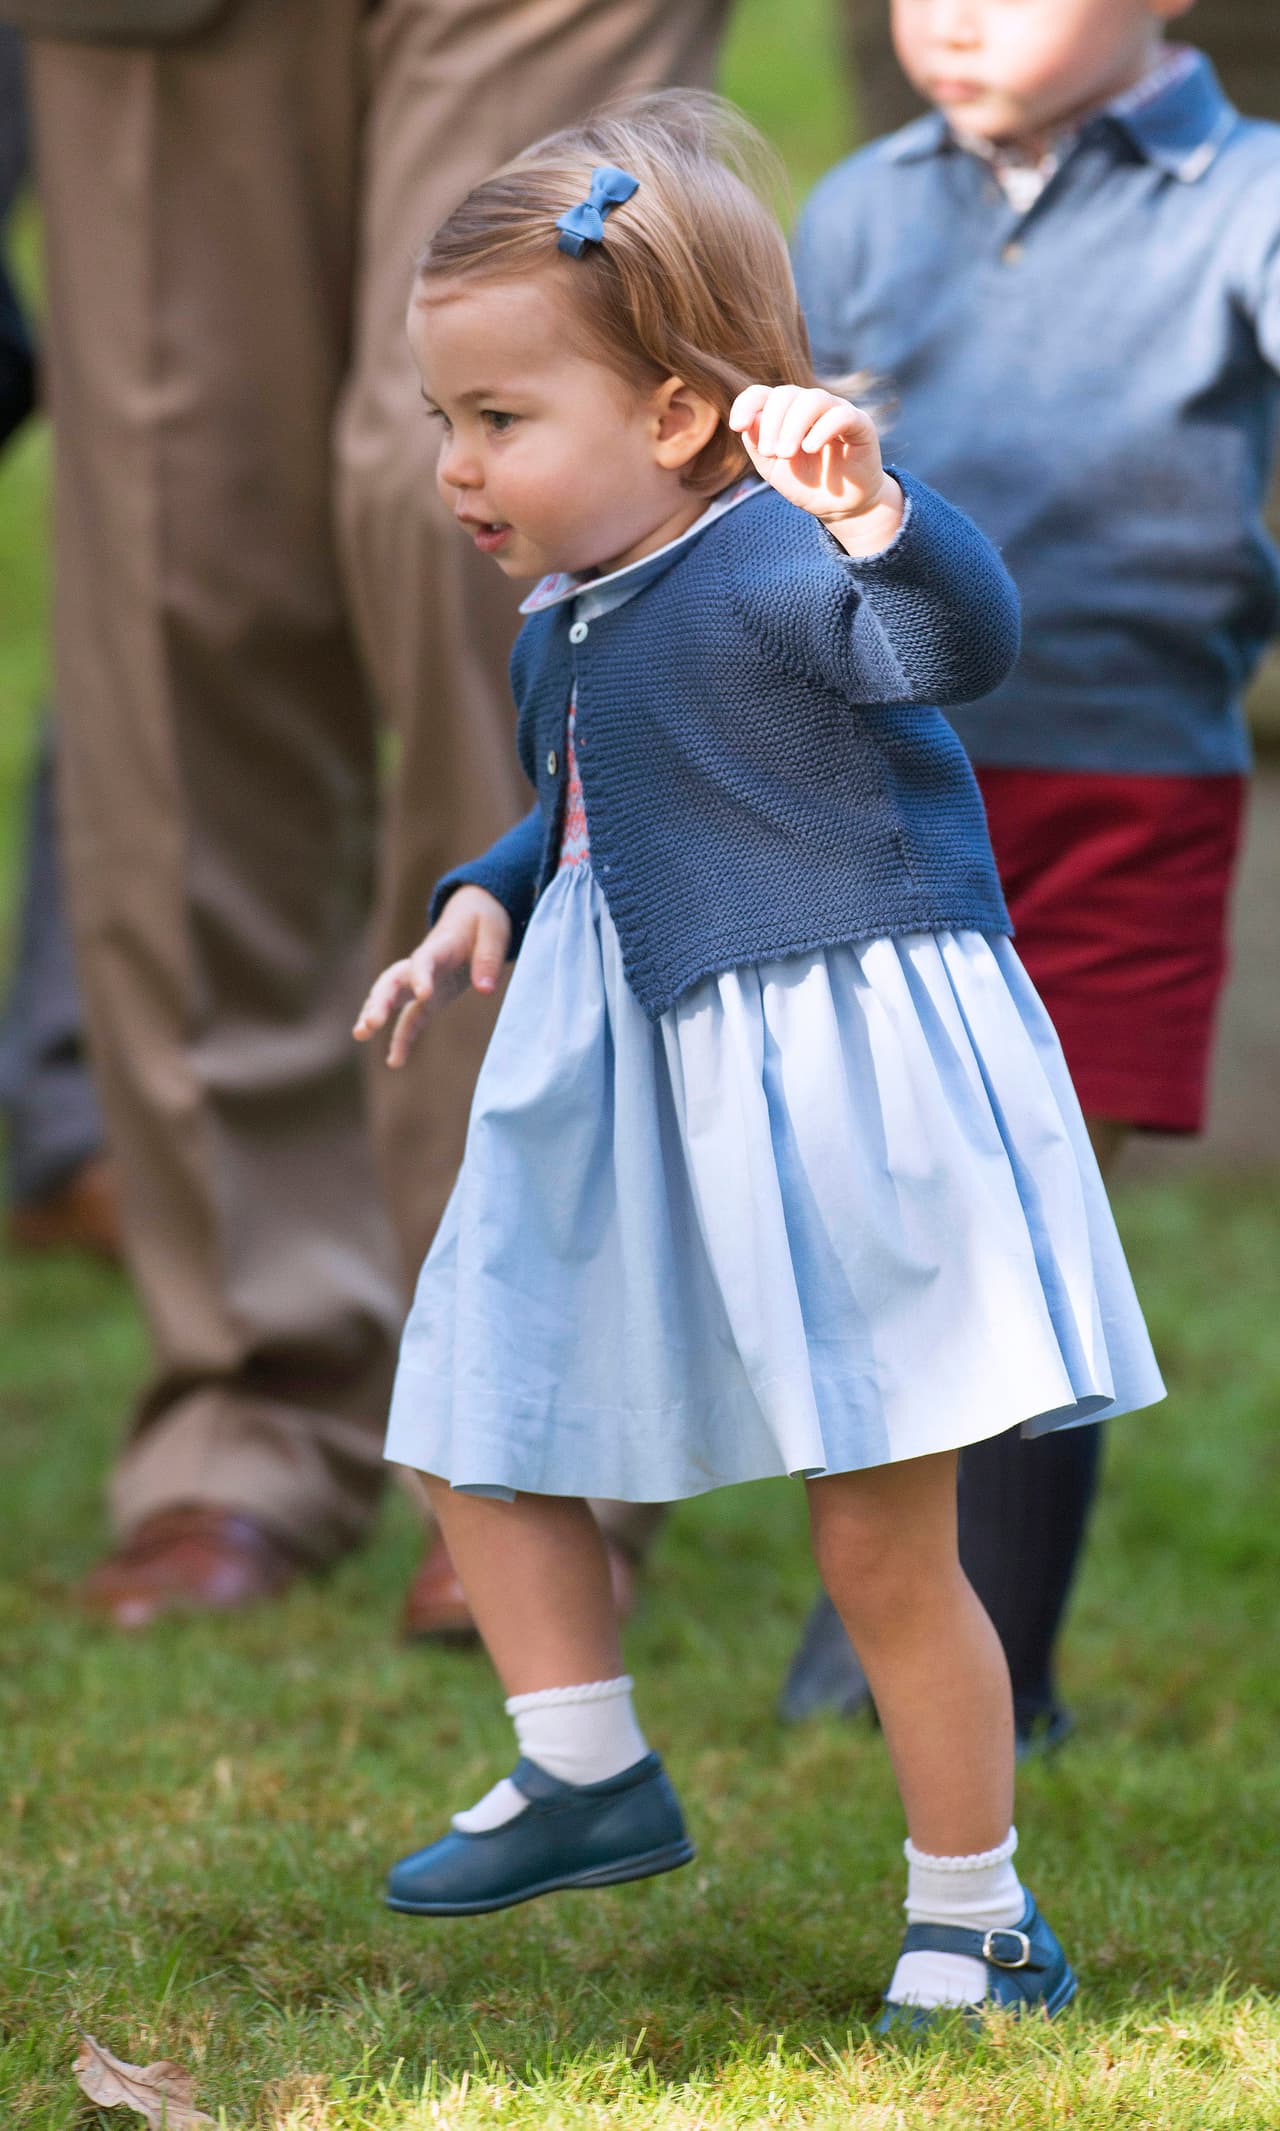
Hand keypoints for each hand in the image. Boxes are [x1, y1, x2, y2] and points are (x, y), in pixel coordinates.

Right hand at [353, 886, 511, 1066]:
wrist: (471, 916)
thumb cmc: (483, 921)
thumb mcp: (495, 931)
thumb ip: (489, 958)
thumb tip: (484, 989)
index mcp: (440, 946)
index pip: (424, 960)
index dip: (421, 976)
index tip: (423, 994)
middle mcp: (422, 965)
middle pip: (393, 980)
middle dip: (380, 1001)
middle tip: (371, 1023)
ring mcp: (420, 982)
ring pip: (390, 998)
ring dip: (374, 1014)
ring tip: (360, 1034)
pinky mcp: (427, 998)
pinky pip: (410, 1020)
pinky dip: (401, 1039)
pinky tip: (395, 1062)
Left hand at [729, 384, 902, 553]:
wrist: (841, 506)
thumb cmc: (806, 484)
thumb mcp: (773, 468)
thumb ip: (758, 443)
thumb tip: (748, 420)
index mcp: (785, 412)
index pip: (762, 394)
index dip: (746, 404)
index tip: (737, 426)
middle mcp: (810, 405)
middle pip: (785, 394)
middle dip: (772, 423)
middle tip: (772, 453)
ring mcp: (836, 410)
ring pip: (812, 399)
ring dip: (793, 426)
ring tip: (786, 454)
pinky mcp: (860, 423)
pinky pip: (840, 415)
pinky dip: (821, 429)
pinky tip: (809, 448)